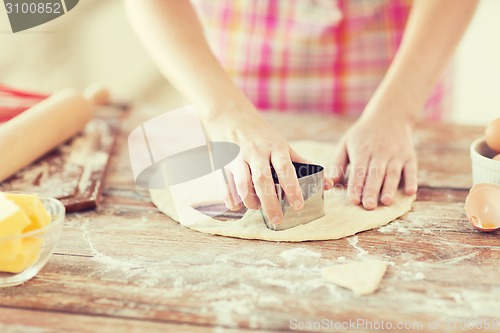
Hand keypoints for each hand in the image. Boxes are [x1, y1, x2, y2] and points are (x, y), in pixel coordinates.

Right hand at [200, 101, 333, 223]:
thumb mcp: (282, 144)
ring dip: (250, 200)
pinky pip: (226, 184)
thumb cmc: (262, 135)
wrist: (230, 115)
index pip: (285, 168)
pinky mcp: (223, 162)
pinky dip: (231, 198)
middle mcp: (256, 152)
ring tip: (256, 208)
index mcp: (275, 147)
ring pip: (243, 183)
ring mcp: (238, 157)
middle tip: (277, 219)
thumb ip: (301, 164)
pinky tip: (236, 205)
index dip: (292, 187)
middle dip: (270, 202)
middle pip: (262, 180)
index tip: (298, 205)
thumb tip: (328, 184)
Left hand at [331, 111, 417, 209]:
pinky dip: (411, 180)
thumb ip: (338, 163)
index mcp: (362, 151)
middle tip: (369, 206)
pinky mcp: (409, 156)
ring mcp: (396, 155)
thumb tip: (330, 181)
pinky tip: (410, 192)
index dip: (356, 185)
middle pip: (375, 174)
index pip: (359, 170)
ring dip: (390, 188)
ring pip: (392, 174)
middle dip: (372, 191)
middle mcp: (380, 153)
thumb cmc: (363, 134)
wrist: (390, 114)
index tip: (353, 199)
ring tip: (387, 202)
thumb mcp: (346, 143)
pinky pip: (411, 169)